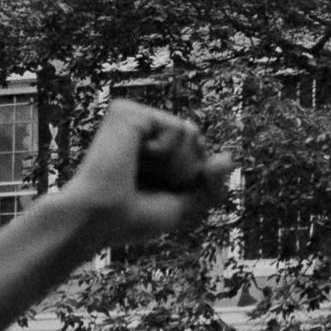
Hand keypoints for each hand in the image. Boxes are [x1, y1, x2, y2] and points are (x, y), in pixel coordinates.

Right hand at [53, 100, 233, 252]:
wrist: (100, 218)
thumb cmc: (134, 218)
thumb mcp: (185, 207)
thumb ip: (210, 185)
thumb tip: (230, 157)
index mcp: (153, 150)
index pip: (201, 154)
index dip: (194, 180)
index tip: (162, 194)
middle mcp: (142, 130)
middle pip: (198, 140)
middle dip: (187, 172)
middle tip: (149, 184)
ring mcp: (133, 118)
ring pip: (191, 132)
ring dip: (176, 165)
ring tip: (139, 172)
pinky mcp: (126, 111)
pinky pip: (177, 128)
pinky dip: (166, 152)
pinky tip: (134, 158)